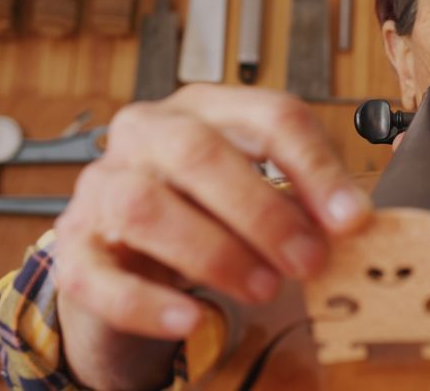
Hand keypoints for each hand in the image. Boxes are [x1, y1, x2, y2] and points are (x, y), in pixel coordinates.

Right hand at [53, 84, 371, 387]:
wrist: (126, 255)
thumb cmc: (203, 212)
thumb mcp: (257, 191)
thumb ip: (303, 199)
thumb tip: (354, 219)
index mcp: (205, 109)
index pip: (269, 114)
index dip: (315, 166)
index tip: (351, 219)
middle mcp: (147, 134)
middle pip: (200, 152)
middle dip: (263, 210)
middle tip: (308, 260)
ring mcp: (102, 187)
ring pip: (144, 205)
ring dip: (212, 251)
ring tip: (263, 288)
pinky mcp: (74, 250)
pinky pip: (100, 276)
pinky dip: (148, 303)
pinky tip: (191, 320)